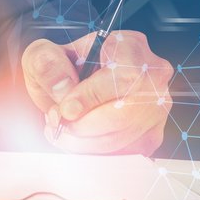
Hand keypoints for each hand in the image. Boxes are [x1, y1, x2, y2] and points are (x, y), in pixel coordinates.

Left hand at [21, 30, 173, 154]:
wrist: (67, 88)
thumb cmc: (62, 69)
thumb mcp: (44, 55)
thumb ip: (48, 65)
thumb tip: (63, 89)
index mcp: (130, 46)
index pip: (123, 76)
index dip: (92, 97)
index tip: (66, 110)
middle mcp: (152, 76)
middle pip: (126, 113)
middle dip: (84, 126)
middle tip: (59, 122)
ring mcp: (155, 107)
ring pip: (125, 138)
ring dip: (86, 142)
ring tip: (64, 129)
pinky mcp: (150, 134)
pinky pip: (125, 153)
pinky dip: (96, 152)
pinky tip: (79, 139)